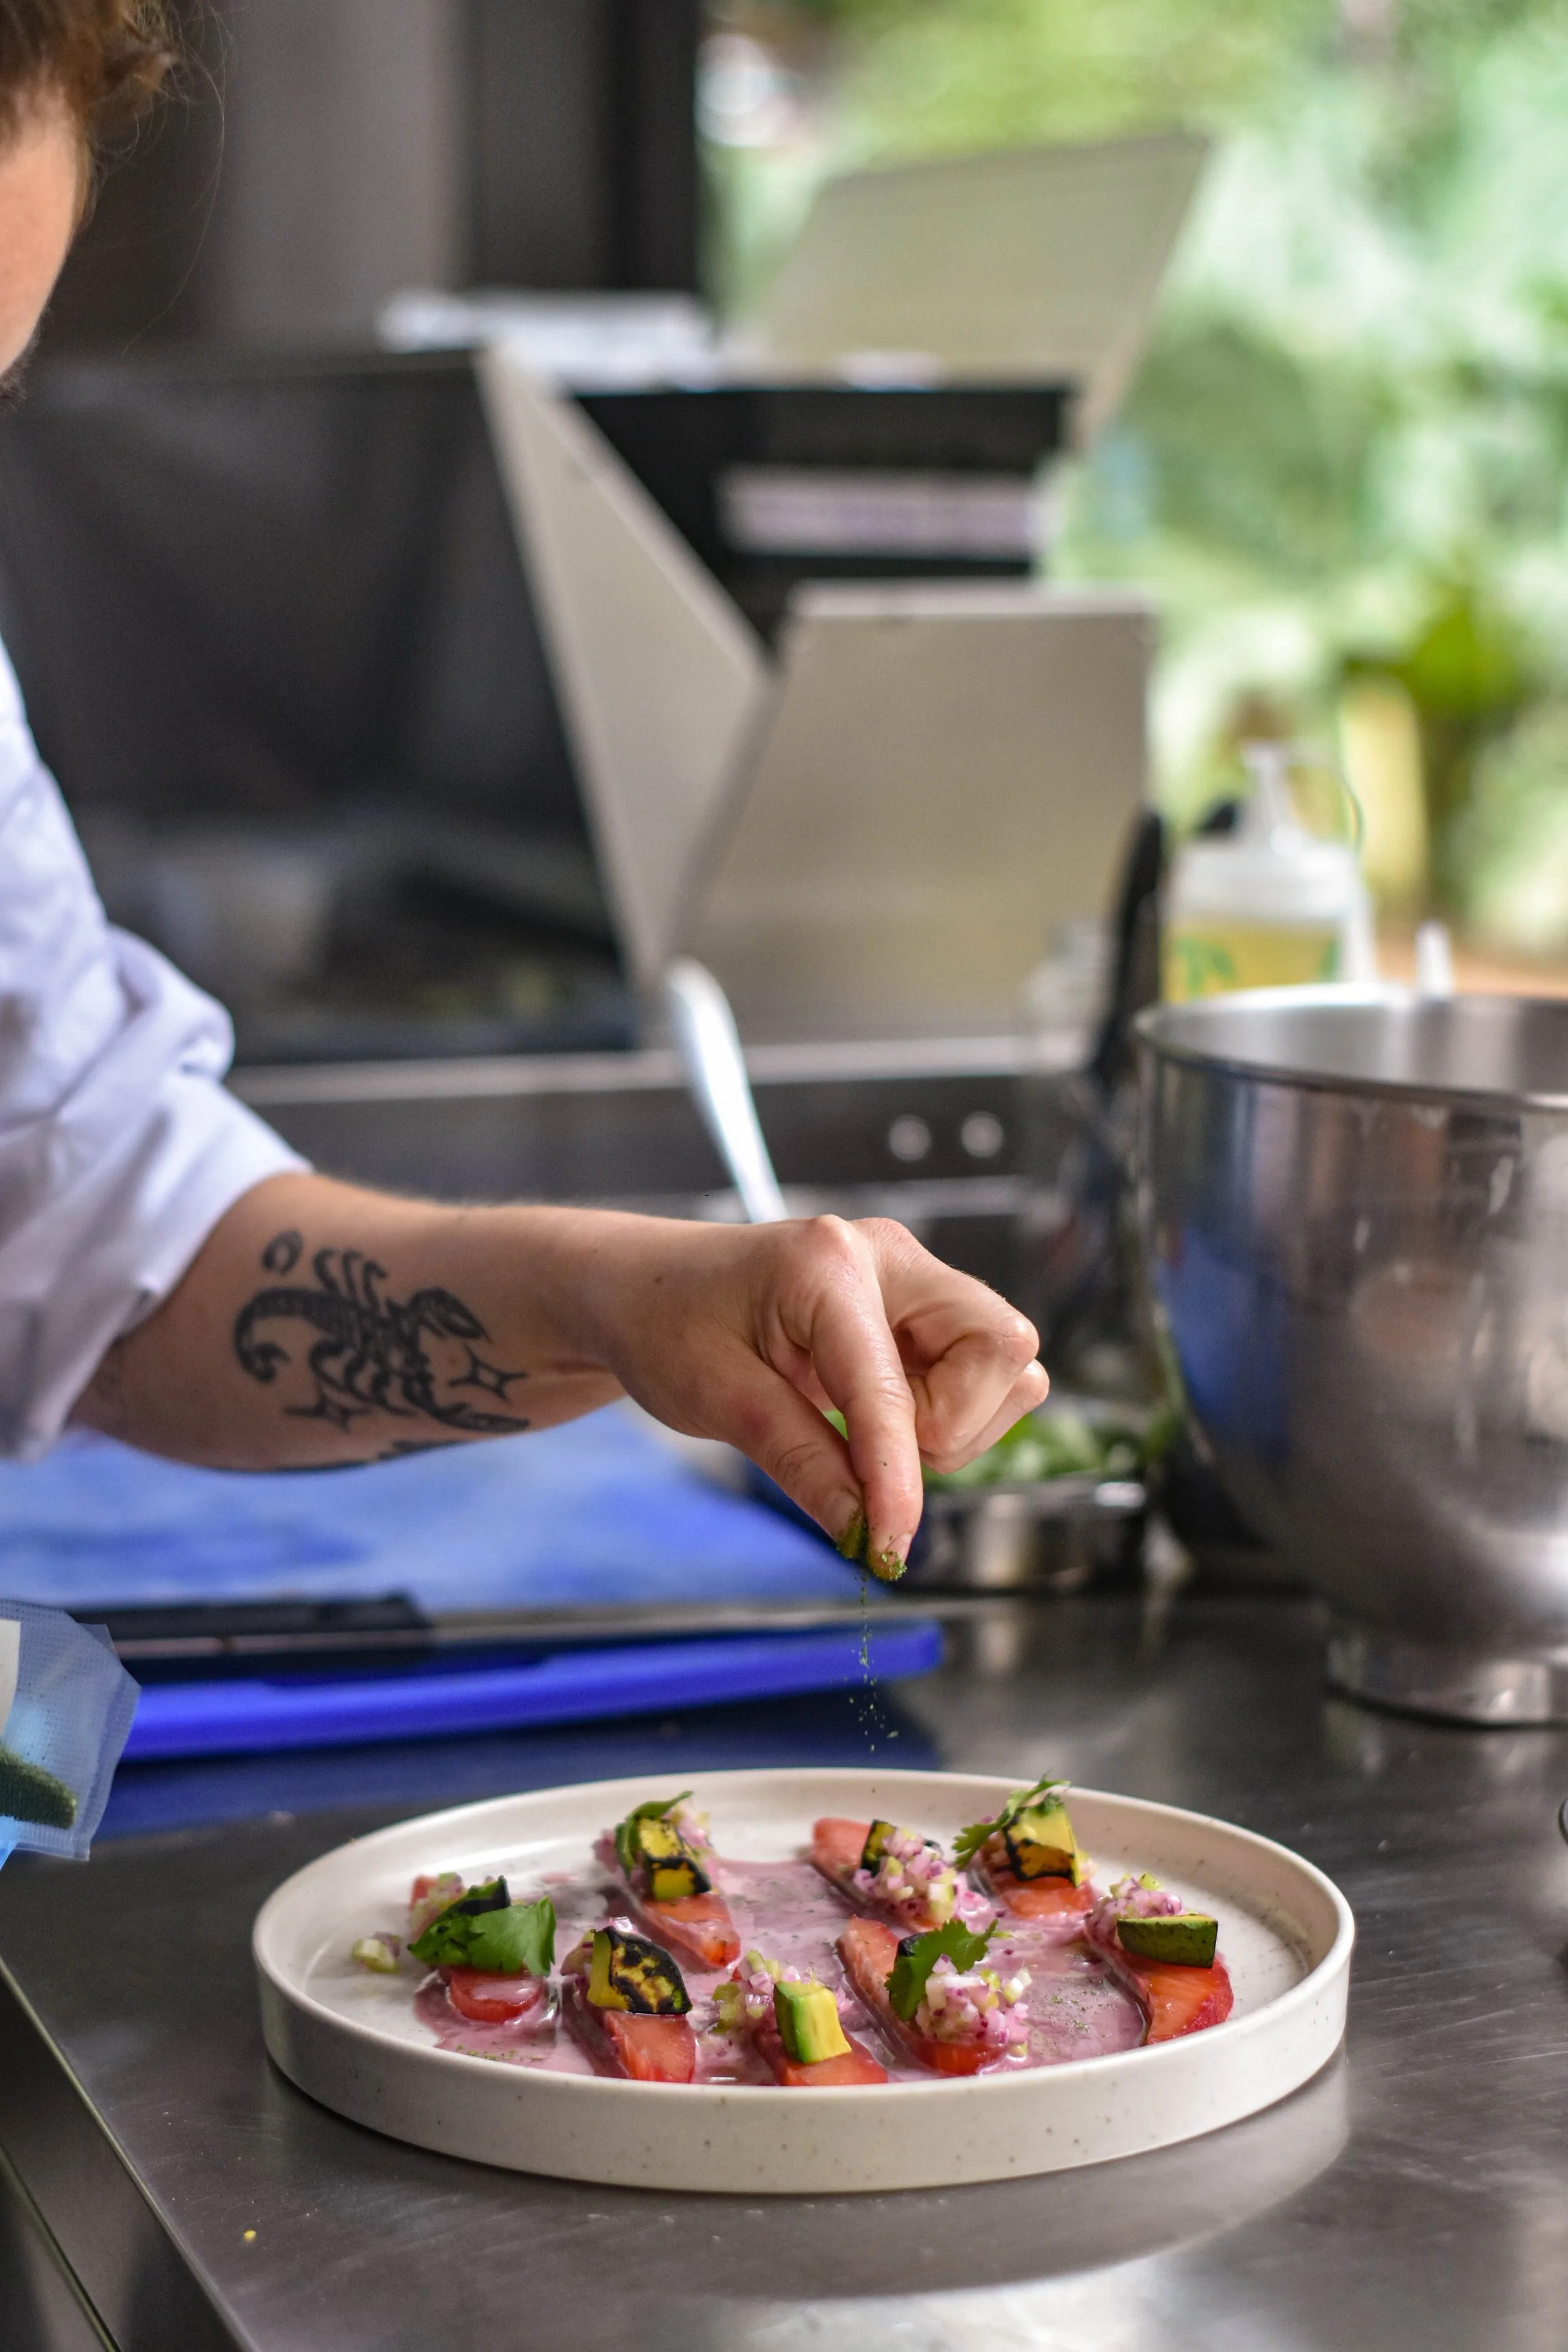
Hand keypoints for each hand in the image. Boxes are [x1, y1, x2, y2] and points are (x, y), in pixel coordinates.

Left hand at [581, 1214, 1046, 1578]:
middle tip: (862, 1446)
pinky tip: (875, 1412)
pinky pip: (980, 1375)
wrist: (646, 1287)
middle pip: (1001, 1347)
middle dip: (950, 1423)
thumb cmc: (667, 1323)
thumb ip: (800, 1461)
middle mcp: (891, 1258)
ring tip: (857, 1424)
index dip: (897, 1475)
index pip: (891, 1387)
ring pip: (1005, 1366)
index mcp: (829, 1265)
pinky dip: (944, 1413)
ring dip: (951, 1422)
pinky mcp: (921, 1310)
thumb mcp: (716, 1399)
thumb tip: (862, 1531)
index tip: (888, 1543)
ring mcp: (913, 1280)